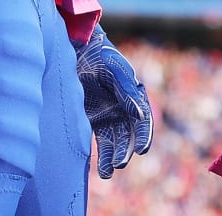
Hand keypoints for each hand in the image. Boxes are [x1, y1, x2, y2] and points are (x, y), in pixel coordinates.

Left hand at [75, 26, 153, 178]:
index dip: (144, 134)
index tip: (142, 150)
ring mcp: (108, 114)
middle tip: (119, 163)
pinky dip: (102, 155)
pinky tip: (101, 169)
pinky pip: (101, 141)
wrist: (76, 51)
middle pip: (129, 134)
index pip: (143, 119)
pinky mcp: (93, 120)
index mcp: (134, 93)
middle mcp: (124, 106)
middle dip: (126, 149)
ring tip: (109, 172)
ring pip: (115, 141)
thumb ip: (127, 91)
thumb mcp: (114, 70)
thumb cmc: (99, 57)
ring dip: (114, 156)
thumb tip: (140, 115)